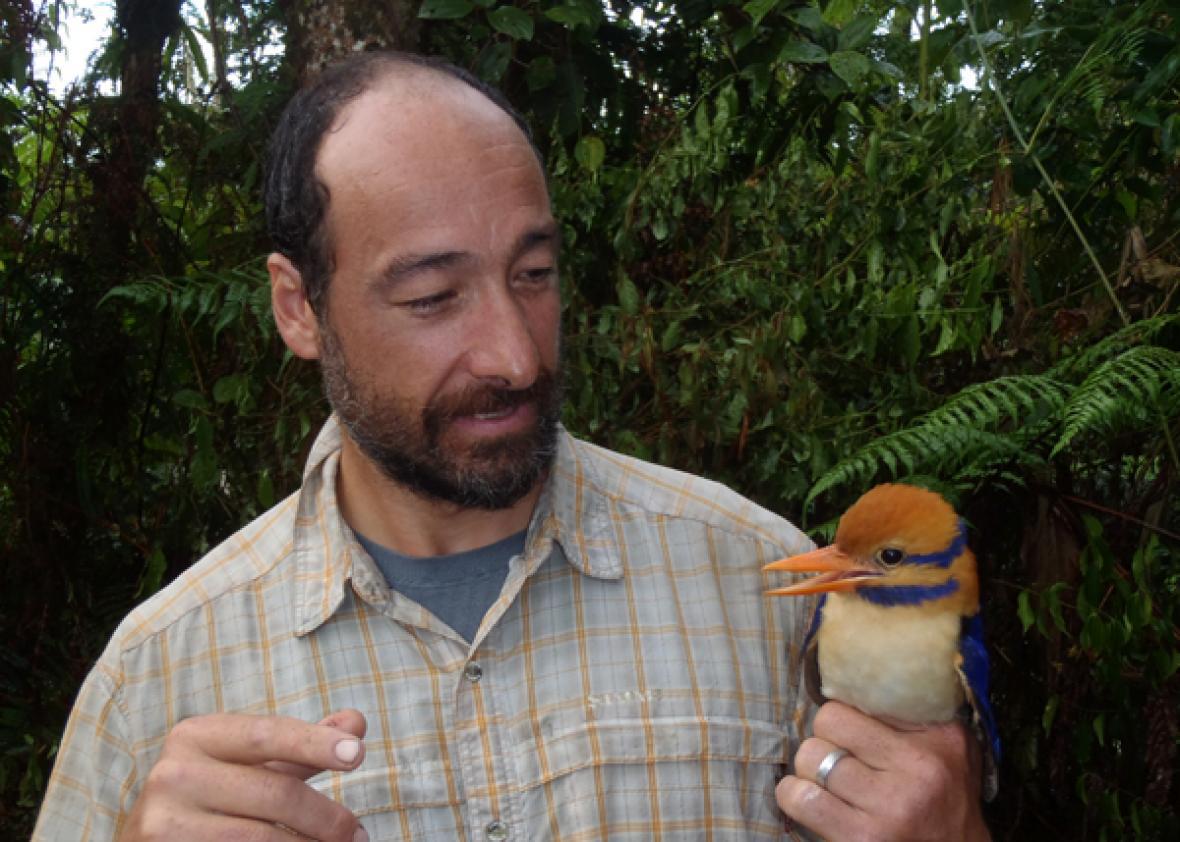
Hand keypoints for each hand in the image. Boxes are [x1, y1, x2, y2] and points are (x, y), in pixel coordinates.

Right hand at [120, 709, 368, 841]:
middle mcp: (173, 775)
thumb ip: (299, 747)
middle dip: (327, 818)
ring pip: (262, 839)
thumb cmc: (211, 798)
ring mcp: (163, 824)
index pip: (267, 734)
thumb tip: (356, 722)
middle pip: (275, 794)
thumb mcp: (248, 764)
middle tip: (358, 834)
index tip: (358, 753)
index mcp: (195, 736)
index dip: (315, 743)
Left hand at [777, 702, 988, 841]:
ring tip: (825, 784)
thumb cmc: (946, 805)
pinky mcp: (864, 839)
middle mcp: (918, 771)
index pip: (857, 702)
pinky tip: (812, 803)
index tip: (848, 737)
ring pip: (809, 759)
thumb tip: (854, 680)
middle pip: (826, 725)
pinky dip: (795, 798)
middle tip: (836, 761)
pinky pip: (800, 799)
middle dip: (824, 743)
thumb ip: (910, 715)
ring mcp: (890, 808)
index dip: (842, 719)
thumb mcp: (949, 751)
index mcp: (938, 740)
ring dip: (808, 772)